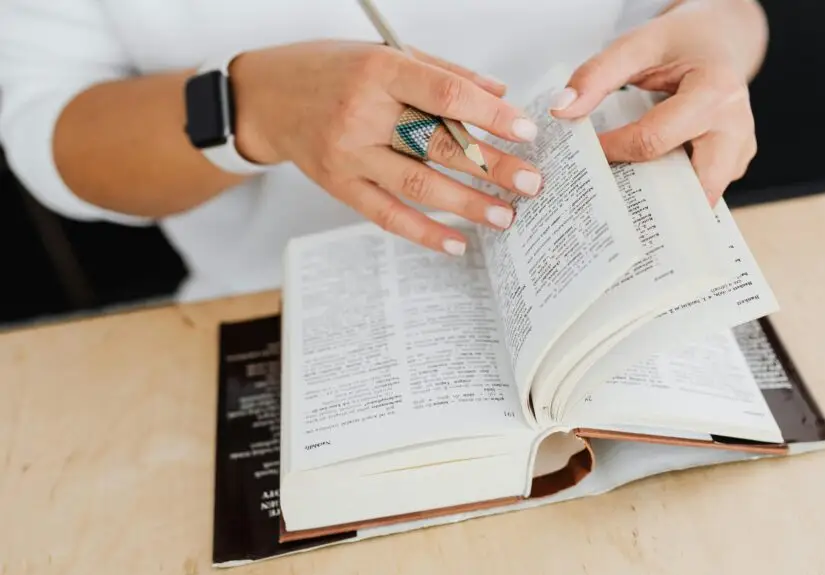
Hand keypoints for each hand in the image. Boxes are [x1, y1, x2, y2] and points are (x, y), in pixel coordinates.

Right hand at [230, 41, 543, 254]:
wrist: (265, 97)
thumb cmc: (329, 69)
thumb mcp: (383, 53)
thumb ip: (441, 72)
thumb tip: (498, 95)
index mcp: (379, 70)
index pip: (445, 94)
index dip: (489, 115)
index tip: (526, 131)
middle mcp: (362, 113)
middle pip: (438, 144)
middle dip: (491, 166)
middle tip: (530, 182)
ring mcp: (348, 154)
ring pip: (417, 185)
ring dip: (466, 204)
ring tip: (505, 214)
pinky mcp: (338, 186)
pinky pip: (386, 215)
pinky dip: (424, 233)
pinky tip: (456, 242)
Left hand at [550, 0, 766, 204]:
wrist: (722, 39)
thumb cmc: (683, 41)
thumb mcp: (639, 44)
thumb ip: (597, 75)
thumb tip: (562, 110)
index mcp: (716, 93)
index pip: (654, 140)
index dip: (614, 150)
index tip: (587, 152)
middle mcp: (736, 127)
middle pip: (690, 186)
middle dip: (651, 200)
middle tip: (611, 199)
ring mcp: (741, 150)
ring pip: (700, 197)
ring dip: (665, 202)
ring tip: (629, 196)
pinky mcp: (736, 163)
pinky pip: (702, 189)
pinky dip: (674, 191)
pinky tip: (650, 184)